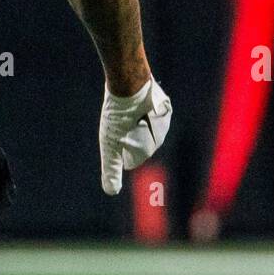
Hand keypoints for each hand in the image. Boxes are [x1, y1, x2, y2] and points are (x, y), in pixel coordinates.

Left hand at [99, 76, 171, 194]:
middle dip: (128, 136)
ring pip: (145, 128)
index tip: (116, 135)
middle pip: (139, 144)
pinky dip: (140, 111)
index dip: (119, 149)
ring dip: (134, 123)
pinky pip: (149, 113)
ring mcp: (164, 119)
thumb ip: (112, 168)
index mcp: (149, 149)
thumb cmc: (119, 117)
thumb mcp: (110, 145)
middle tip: (120, 123)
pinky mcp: (163, 104)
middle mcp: (160, 136)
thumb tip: (111, 191)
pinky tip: (133, 105)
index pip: (131, 159)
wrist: (130, 83)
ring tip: (126, 114)